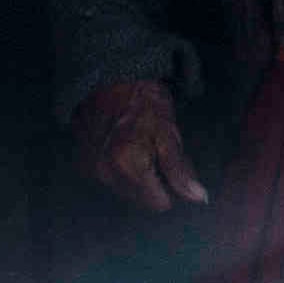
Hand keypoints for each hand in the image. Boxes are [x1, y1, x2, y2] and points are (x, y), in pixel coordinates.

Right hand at [77, 79, 208, 213]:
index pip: (158, 203)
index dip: (171, 189)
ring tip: (140, 147)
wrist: (110, 79)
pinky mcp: (84, 163)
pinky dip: (119, 169)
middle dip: (153, 182)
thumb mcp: (169, 133)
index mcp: (131, 166)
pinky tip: (124, 148)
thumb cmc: (144, 102)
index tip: (173, 169)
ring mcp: (92, 169)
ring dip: (136, 177)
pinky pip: (110, 179)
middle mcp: (107, 173)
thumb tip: (199, 198)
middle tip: (157, 153)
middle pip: (141, 199)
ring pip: (125, 191)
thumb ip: (181, 171)